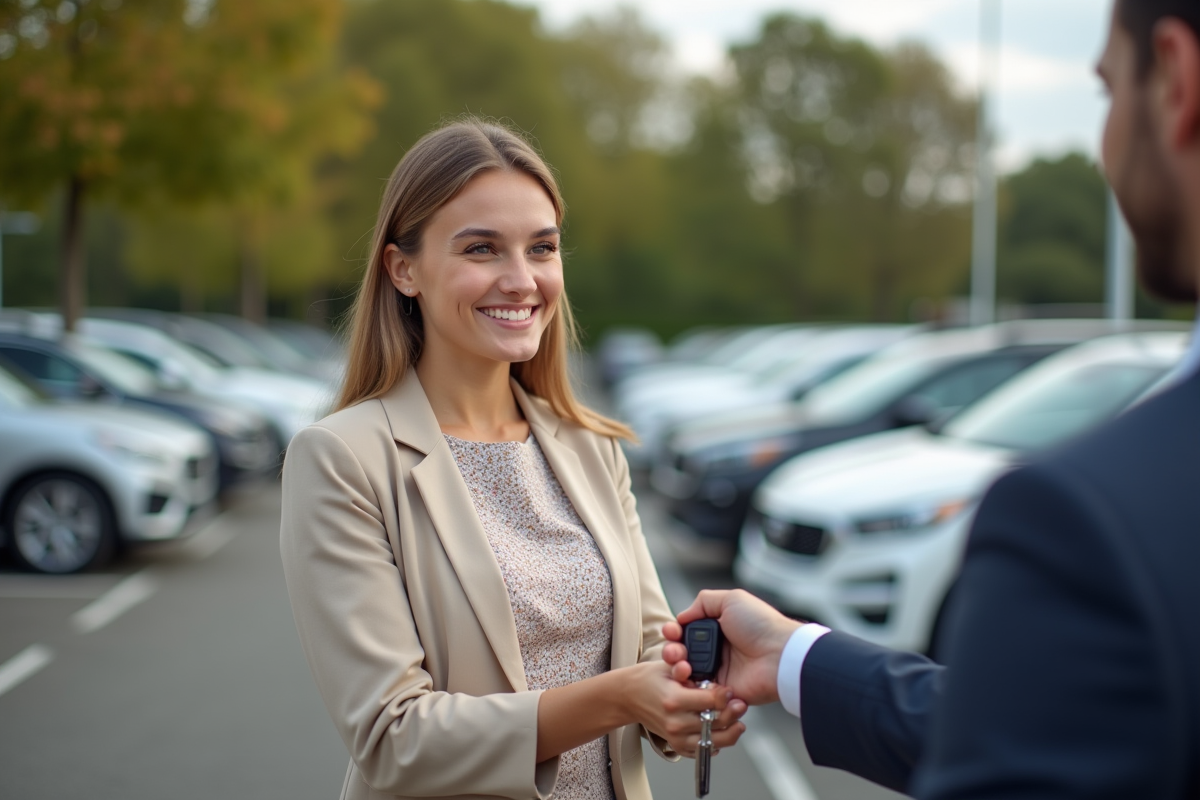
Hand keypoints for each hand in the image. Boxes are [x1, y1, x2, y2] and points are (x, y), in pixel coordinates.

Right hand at [622, 661, 746, 757]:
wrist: (628, 696)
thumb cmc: (648, 678)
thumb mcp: (669, 668)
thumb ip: (693, 673)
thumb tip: (718, 684)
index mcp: (674, 699)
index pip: (710, 701)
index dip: (725, 695)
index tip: (731, 690)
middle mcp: (675, 722)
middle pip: (714, 723)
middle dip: (732, 714)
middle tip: (741, 705)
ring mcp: (676, 737)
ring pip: (712, 741)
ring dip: (729, 733)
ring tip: (738, 724)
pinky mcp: (676, 745)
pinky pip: (702, 751)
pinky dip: (715, 744)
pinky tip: (722, 734)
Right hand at [662, 589, 801, 706]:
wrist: (780, 655)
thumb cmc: (760, 625)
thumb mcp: (732, 599)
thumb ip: (704, 602)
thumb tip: (682, 616)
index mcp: (718, 628)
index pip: (687, 631)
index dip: (675, 632)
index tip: (670, 632)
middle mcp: (717, 650)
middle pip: (683, 653)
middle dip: (672, 651)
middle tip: (675, 652)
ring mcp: (719, 671)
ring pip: (687, 673)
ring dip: (677, 668)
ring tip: (681, 666)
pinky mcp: (722, 691)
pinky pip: (699, 691)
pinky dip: (690, 686)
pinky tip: (688, 679)